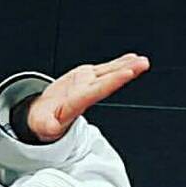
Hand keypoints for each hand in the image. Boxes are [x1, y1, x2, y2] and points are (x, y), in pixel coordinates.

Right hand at [28, 54, 149, 142]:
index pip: (97, 91)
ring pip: (109, 74)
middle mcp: (86, 94)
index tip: (127, 73)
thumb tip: (49, 128)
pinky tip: (131, 58)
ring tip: (142, 60)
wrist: (44, 115)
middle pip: (108, 82)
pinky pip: (104, 70)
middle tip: (141, 64)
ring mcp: (88, 86)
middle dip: (124, 73)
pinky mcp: (85, 78)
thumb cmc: (43, 121)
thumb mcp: (42, 125)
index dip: (112, 81)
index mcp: (76, 103)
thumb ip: (46, 126)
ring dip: (127, 66)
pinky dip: (118, 63)